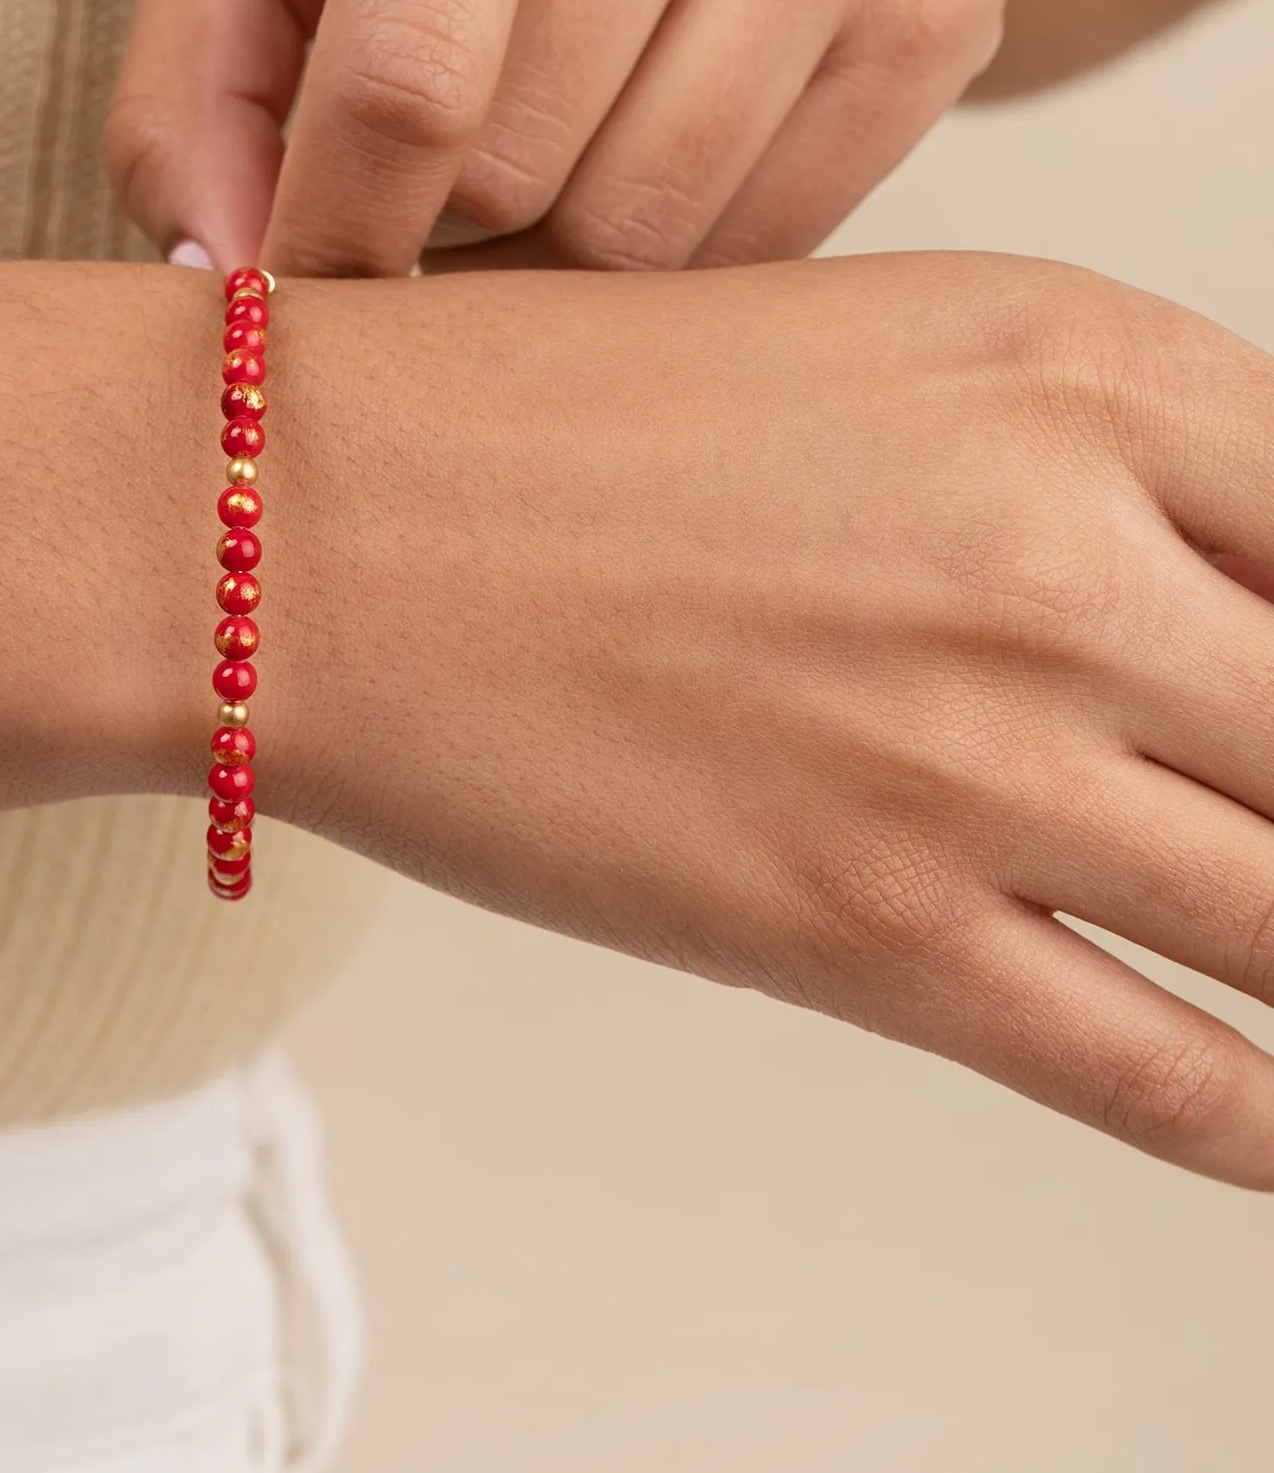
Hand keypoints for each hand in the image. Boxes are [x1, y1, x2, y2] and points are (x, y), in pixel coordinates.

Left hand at [106, 0, 1074, 278]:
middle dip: (437, 224)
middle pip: (516, 176)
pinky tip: (643, 150)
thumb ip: (189, 70)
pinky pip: (759, 252)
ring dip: (546, 255)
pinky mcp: (939, 10)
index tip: (300, 279)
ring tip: (534, 149)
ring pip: (640, 240)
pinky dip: (666, 259)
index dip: (328, 235)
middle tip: (431, 169)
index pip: (402, 80)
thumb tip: (216, 281)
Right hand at [243, 254, 1273, 1185]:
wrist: (296, 522)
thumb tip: (1219, 613)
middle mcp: (1057, 552)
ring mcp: (968, 755)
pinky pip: (1162, 1069)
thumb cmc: (532, 418)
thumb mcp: (844, 353)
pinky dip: (1260, 1119)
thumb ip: (1064, 461)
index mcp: (1066, 360)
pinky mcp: (862, 927)